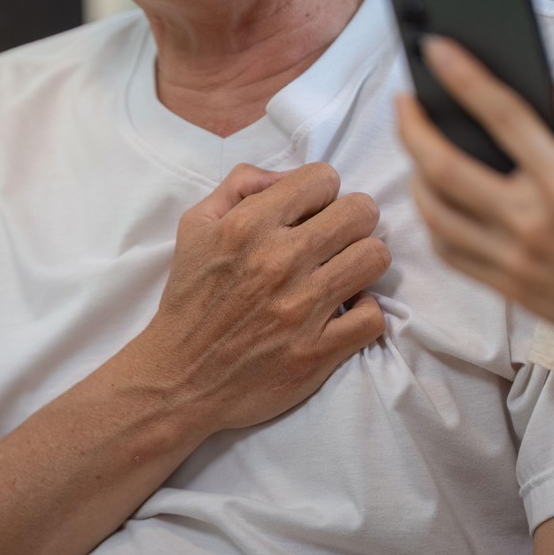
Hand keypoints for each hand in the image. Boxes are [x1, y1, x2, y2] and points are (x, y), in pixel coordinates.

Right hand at [137, 162, 389, 432]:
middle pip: (361, 213)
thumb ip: (239, 186)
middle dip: (352, 220)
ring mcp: (302, 308)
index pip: (323, 178)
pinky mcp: (317, 352)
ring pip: (374, 258)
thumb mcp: (195, 227)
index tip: (311, 212)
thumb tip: (285, 176)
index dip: (321, 191)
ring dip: (363, 261)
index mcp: (248, 226)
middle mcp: (279, 262)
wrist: (179, 378)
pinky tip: (343, 311)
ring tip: (343, 272)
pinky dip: (363, 312)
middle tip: (335, 239)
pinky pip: (373, 316)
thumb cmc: (189, 299)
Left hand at [395, 36, 553, 391]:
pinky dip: (431, 220)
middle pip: (444, 168)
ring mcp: (512, 259)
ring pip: (434, 212)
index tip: (435, 47)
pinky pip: (447, 251)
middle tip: (404, 98)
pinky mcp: (505, 287)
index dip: (464, 77)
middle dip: (412, 127)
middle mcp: (531, 223)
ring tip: (416, 147)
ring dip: (413, 174)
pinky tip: (435, 198)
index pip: (504, 117)